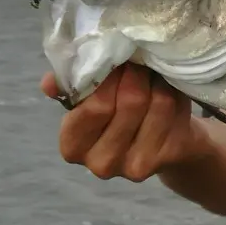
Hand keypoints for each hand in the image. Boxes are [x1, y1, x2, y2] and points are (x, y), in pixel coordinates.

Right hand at [41, 63, 202, 182]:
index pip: (95, 106)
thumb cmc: (117, 114)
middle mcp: (102, 163)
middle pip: (130, 102)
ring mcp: (136, 165)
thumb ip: (70, 88)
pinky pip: (176, 111)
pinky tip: (169, 88)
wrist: (164, 141)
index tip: (115, 59)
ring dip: (157, 80)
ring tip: (153, 72)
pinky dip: (175, 92)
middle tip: (138, 61)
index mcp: (73, 147)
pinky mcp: (167, 157)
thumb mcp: (88, 101)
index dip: (109, 77)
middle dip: (136, 74)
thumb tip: (49, 82)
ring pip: (158, 103)